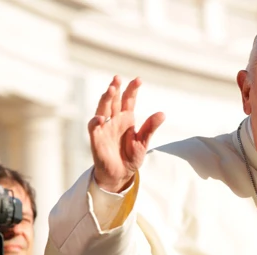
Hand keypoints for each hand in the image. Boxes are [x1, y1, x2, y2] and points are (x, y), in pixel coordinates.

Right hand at [89, 75, 165, 192]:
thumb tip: (162, 114)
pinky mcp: (96, 138)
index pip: (128, 100)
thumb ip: (150, 128)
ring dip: (105, 99)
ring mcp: (104, 127)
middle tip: (117, 78)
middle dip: (115, 88)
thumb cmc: (131, 157)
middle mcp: (114, 120)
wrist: (121, 174)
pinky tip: (101, 118)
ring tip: (111, 89)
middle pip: (113, 100)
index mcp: (126, 118)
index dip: (132, 89)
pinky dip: (96, 121)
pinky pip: (93, 127)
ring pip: (102, 108)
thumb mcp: (143, 142)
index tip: (138, 80)